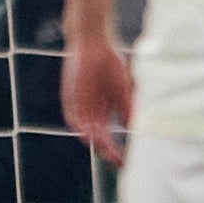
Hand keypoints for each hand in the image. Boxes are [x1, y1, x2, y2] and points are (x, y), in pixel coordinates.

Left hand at [63, 37, 131, 166]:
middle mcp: (89, 111)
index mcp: (102, 110)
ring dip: (95, 142)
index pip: (107, 137)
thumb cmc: (109, 61)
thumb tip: (133, 128)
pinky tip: (89, 135)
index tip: (125, 160)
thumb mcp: (122, 87)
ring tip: (107, 151)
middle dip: (107, 151)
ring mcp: (78, 105)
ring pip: (85, 131)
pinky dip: (80, 127)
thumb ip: (127, 107)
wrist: (92, 42)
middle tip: (118, 161)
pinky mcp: (69, 96)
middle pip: (97, 138)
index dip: (115, 150)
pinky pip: (72, 116)